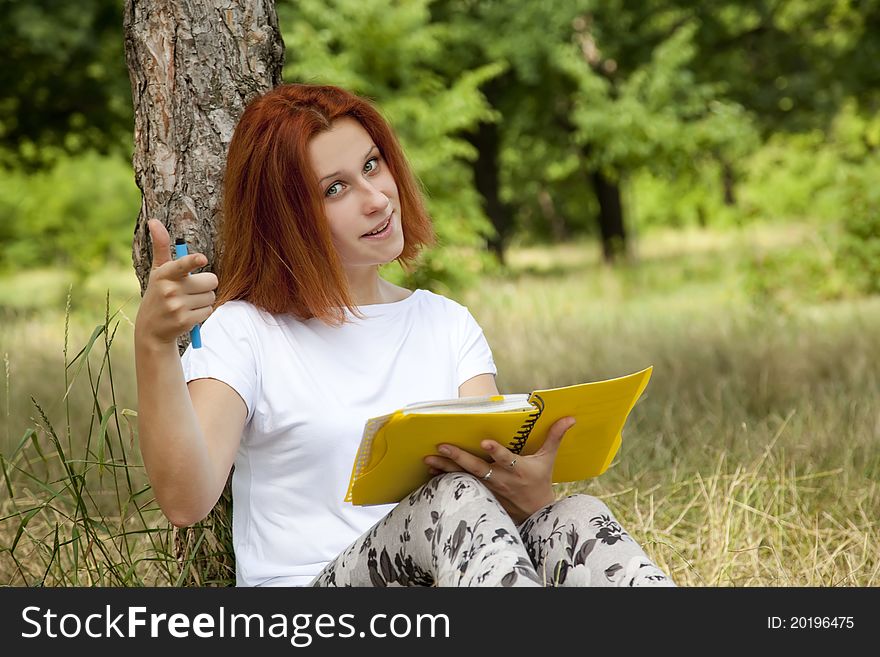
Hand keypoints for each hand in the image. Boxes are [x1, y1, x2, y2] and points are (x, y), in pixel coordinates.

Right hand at [134, 219, 217, 347]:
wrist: (151, 329)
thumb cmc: (158, 293)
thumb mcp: (158, 270)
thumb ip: (161, 246)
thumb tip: (154, 221)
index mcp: (164, 274)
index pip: (181, 265)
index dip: (193, 261)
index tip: (202, 259)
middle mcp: (170, 289)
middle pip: (211, 281)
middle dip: (205, 285)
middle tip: (189, 290)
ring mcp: (177, 306)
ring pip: (211, 296)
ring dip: (204, 300)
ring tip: (186, 303)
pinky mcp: (185, 321)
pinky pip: (208, 311)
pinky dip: (202, 312)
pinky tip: (188, 314)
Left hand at [423, 416, 575, 523]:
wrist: (534, 515)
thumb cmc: (540, 481)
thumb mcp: (548, 460)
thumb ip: (554, 437)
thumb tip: (570, 417)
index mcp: (518, 470)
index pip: (507, 459)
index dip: (496, 451)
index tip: (485, 442)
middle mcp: (501, 480)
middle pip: (478, 468)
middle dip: (459, 457)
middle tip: (442, 446)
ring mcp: (488, 489)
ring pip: (464, 477)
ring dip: (445, 468)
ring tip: (428, 459)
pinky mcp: (480, 494)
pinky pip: (459, 486)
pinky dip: (444, 479)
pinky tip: (430, 471)